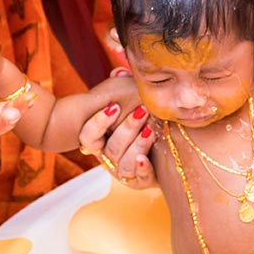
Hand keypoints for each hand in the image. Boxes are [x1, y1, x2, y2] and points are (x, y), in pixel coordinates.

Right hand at [78, 69, 157, 186]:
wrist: (165, 150)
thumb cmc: (141, 122)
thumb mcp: (132, 104)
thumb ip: (123, 88)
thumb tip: (120, 72)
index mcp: (100, 141)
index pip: (88, 136)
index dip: (98, 123)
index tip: (113, 107)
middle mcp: (109, 158)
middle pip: (111, 149)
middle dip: (126, 129)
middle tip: (142, 111)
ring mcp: (124, 172)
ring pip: (123, 164)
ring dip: (136, 145)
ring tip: (150, 130)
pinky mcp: (141, 181)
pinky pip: (140, 179)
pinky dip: (142, 168)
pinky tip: (145, 158)